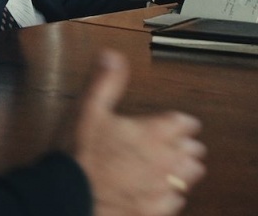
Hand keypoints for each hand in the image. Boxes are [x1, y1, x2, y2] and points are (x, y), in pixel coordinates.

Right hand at [72, 50, 206, 215]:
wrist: (68, 197)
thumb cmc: (78, 154)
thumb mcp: (87, 109)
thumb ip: (105, 81)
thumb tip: (113, 56)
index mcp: (150, 133)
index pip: (181, 123)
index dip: (185, 122)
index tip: (187, 123)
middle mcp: (160, 160)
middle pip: (189, 152)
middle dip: (189, 146)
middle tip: (189, 145)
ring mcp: (157, 188)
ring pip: (186, 178)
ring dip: (186, 171)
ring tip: (187, 168)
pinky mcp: (151, 211)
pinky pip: (174, 203)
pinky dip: (173, 196)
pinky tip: (168, 194)